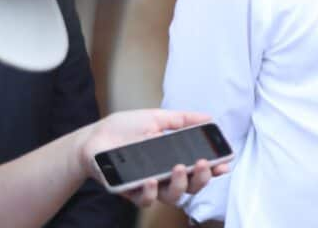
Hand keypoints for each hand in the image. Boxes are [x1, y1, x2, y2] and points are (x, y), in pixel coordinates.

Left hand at [78, 110, 230, 207]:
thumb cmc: (122, 129)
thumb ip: (182, 119)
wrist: (92, 138)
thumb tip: (209, 117)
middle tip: (203, 164)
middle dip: (202, 178)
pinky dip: (152, 192)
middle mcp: (165, 175)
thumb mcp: (156, 118)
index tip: (225, 164)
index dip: (214, 169)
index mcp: (174, 158)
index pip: (199, 168)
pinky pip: (146, 200)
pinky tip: (153, 180)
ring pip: (173, 197)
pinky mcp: (131, 192)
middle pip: (192, 187)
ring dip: (180, 184)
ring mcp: (149, 186)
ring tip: (178, 168)